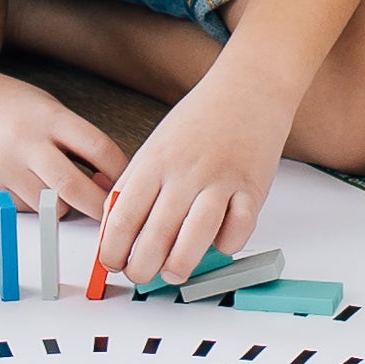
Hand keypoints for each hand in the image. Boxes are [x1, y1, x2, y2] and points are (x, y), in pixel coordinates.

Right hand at [0, 64, 119, 218]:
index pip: (99, 149)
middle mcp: (27, 142)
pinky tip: (28, 187)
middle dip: (99, 207)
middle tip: (109, 216)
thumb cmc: (7, 104)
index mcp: (50, 117)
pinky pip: (22, 209)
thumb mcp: (46, 107)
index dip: (119, 171)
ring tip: (64, 195)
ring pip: (49, 206)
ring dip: (64, 207)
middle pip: (75, 187)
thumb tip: (107, 177)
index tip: (124, 183)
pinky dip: (34, 206)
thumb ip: (74, 138)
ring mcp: (4, 166)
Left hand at [100, 63, 292, 290]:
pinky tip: (219, 245)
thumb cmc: (199, 120)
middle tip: (141, 275)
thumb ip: (135, 185)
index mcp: (153, 162)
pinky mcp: (252, 188)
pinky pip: (238, 231)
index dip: (112, 251)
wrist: (248, 88)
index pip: (122, 219)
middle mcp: (184, 173)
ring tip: (173, 272)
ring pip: (194, 239)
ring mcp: (219, 181)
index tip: (112, 264)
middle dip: (142, 269)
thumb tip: (115, 232)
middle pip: (154, 236)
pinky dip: (227, 246)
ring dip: (180, 266)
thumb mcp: (155, 146)